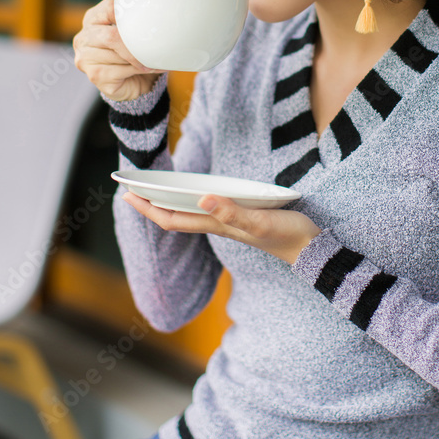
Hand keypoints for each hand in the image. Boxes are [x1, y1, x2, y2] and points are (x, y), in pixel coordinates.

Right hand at [73, 0, 163, 101]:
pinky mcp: (94, 76)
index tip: (146, 19)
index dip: (129, 12)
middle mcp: (84, 37)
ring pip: (116, 55)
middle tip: (153, 46)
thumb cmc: (136, 51)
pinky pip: (120, 71)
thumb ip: (137, 6)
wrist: (137, 81)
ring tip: (153, 59)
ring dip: (139, 59)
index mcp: (93, 18)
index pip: (109, 8)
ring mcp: (85, 58)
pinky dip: (137, 70)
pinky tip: (146, 70)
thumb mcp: (138, 27)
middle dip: (135, 44)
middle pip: (111, 36)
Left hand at [121, 192, 321, 264]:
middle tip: (130, 189)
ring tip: (153, 190)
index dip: (148, 208)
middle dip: (151, 205)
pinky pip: (207, 210)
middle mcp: (219, 225)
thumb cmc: (287, 235)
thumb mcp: (260, 221)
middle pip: (176, 217)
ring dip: (168, 203)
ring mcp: (230, 223)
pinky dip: (191, 202)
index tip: (128, 195)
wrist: (311, 250)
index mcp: (218, 226)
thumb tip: (202, 198)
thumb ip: (232, 212)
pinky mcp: (242, 218)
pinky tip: (194, 194)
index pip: (173, 219)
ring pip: (189, 214)